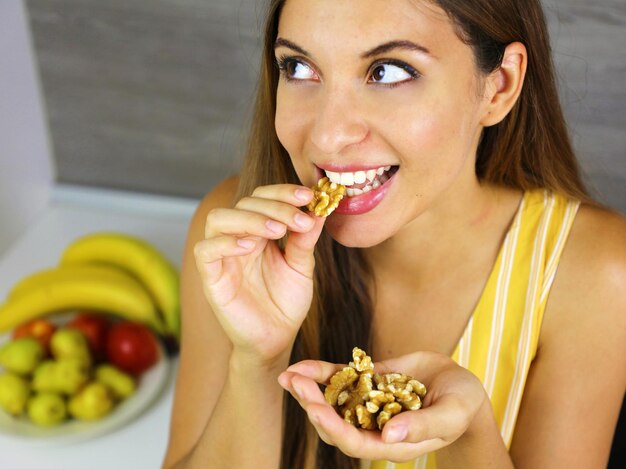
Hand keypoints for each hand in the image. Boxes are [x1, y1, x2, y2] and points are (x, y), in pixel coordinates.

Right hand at [194, 184, 324, 364]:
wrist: (276, 339)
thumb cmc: (285, 303)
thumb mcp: (301, 267)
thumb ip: (304, 240)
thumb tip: (317, 211)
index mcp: (258, 232)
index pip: (262, 198)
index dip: (282, 192)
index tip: (309, 196)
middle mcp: (238, 239)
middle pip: (243, 203)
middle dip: (274, 206)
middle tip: (299, 220)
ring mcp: (222, 257)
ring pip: (219, 219)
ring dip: (250, 219)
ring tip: (277, 230)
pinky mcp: (211, 278)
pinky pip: (205, 251)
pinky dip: (224, 243)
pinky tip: (250, 246)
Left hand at [278, 351, 488, 461]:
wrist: (460, 386)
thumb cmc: (462, 405)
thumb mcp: (450, 414)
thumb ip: (423, 426)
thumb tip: (390, 436)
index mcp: (392, 443)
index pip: (354, 442)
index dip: (332, 427)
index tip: (313, 408)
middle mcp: (374, 426)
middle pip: (335, 423)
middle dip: (312, 405)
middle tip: (293, 383)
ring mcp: (368, 404)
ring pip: (332, 401)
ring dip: (309, 389)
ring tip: (287, 375)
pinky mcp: (368, 382)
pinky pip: (341, 379)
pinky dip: (321, 372)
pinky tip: (302, 366)